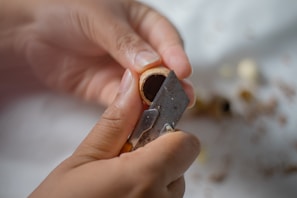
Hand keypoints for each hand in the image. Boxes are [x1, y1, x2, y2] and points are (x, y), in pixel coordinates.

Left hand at [16, 0, 193, 105]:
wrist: (31, 31)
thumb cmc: (67, 10)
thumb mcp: (99, 18)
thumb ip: (125, 41)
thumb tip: (152, 64)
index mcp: (142, 23)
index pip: (165, 38)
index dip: (175, 54)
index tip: (182, 69)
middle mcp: (138, 49)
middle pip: (162, 67)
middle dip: (173, 82)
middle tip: (184, 96)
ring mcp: (124, 72)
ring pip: (147, 88)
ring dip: (158, 100)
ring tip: (171, 111)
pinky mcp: (109, 90)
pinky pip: (127, 103)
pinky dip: (135, 111)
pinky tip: (145, 118)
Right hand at [29, 70, 199, 197]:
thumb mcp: (83, 159)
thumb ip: (115, 122)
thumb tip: (133, 86)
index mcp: (144, 178)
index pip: (185, 142)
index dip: (167, 131)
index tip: (145, 131)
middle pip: (181, 160)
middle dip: (158, 152)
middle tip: (125, 158)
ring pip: (174, 181)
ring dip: (154, 174)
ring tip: (121, 180)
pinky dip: (152, 191)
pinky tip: (125, 193)